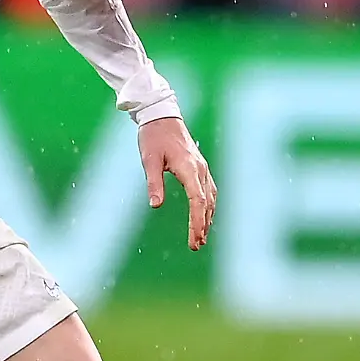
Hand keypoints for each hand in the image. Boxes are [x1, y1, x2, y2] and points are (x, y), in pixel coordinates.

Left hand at [138, 117, 216, 249]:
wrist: (161, 115)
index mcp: (189, 168)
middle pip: (206, 202)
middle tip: (196, 245)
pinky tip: (205, 215)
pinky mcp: (199, 165)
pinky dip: (208, 206)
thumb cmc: (153, 137)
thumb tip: (156, 205)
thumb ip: (154, 183)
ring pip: (210, 197)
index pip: (197, 201)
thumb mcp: (149, 160)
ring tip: (201, 237)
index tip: (194, 240)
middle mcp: (199, 168)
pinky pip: (209, 189)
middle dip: (203, 225)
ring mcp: (202, 167)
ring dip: (207, 218)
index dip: (197, 222)